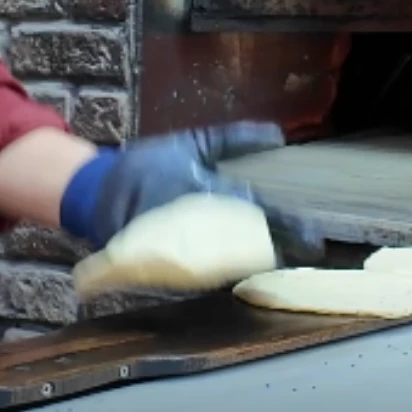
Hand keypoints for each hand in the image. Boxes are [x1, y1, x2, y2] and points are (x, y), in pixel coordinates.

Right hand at [90, 125, 326, 256]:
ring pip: (228, 265)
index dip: (285, 226)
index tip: (314, 239)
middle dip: (280, 251)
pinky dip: (231, 276)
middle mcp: (194, 223)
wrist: (97, 194)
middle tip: (312, 255)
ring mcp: (180, 249)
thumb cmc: (151, 166)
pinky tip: (256, 276)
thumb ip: (234, 140)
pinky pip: (206, 277)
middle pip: (247, 245)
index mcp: (201, 188)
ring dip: (259, 266)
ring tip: (293, 267)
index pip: (253, 211)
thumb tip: (277, 135)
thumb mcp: (192, 143)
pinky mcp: (169, 268)